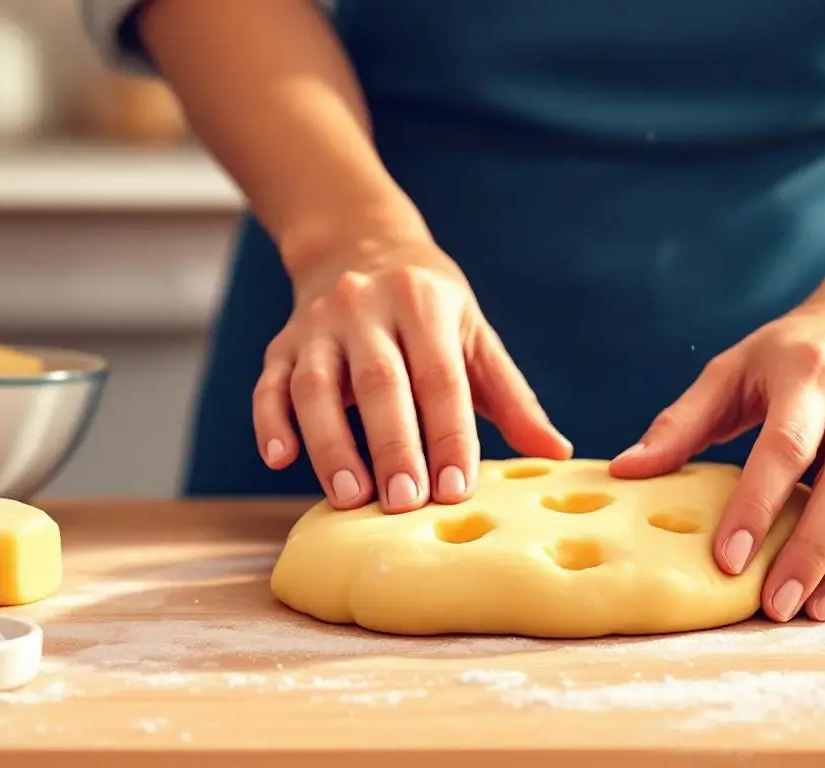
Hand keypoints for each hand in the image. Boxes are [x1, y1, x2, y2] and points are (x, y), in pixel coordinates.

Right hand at [254, 238, 571, 512]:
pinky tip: (279, 459)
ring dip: (330, 444)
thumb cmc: (429, 306)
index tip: (456, 489)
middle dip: (393, 445)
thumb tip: (555, 453)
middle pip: (379, 382)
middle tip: (405, 502)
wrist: (358, 243)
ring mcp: (318, 326)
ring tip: (349, 497)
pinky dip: (270, 423)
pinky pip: (268, 385)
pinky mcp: (281, 345)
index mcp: (423, 304)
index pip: (440, 377)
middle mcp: (366, 308)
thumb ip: (512, 396)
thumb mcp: (474, 335)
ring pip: (316, 387)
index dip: (449, 434)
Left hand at [611, 233, 824, 622]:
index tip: (726, 559)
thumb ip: (681, 422)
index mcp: (807, 378)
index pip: (784, 448)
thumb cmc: (793, 350)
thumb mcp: (732, 368)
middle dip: (811, 552)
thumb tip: (625, 472)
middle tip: (774, 605)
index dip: (756, 507)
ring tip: (816, 611)